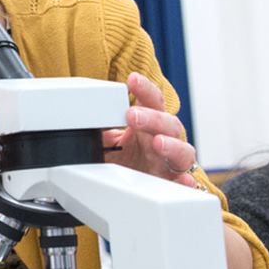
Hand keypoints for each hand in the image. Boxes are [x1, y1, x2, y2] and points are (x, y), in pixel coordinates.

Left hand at [101, 73, 199, 187]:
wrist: (133, 189)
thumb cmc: (127, 161)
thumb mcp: (110, 143)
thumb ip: (101, 131)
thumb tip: (83, 122)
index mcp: (150, 126)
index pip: (152, 102)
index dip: (145, 89)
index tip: (133, 79)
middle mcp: (165, 141)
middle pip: (168, 124)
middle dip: (152, 118)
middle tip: (132, 115)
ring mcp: (170, 163)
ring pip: (182, 151)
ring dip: (171, 145)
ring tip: (158, 143)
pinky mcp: (172, 184)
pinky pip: (183, 183)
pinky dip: (185, 181)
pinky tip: (183, 179)